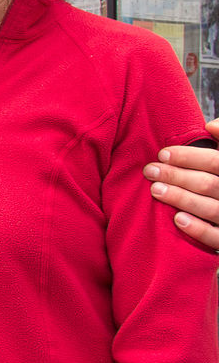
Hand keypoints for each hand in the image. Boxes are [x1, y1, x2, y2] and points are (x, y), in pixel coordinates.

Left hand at [146, 118, 218, 248]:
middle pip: (208, 184)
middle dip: (176, 176)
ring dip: (181, 198)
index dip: (189, 157)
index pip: (215, 161)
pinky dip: (198, 229)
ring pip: (211, 209)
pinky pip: (216, 237)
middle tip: (150, 170)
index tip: (162, 153)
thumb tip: (211, 125)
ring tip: (155, 190)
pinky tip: (177, 219)